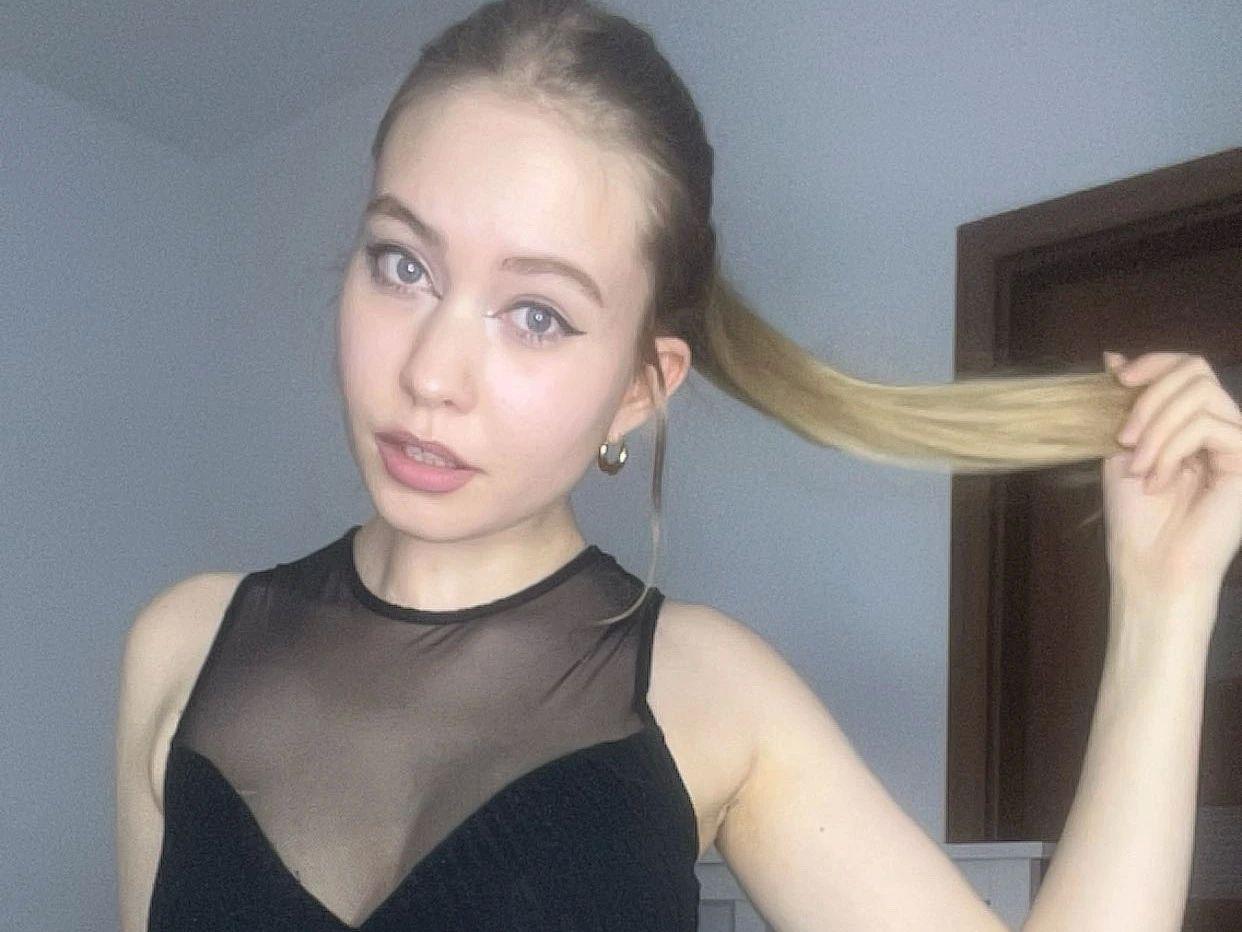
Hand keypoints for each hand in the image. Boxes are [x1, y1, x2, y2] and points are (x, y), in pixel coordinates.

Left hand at [1101, 351, 1241, 623]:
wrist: (1150, 565)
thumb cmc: (1136, 517)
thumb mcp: (1121, 449)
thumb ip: (1123, 405)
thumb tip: (1112, 355)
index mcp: (1193, 423)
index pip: (1187, 367)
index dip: (1153, 363)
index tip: (1116, 379)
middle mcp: (1222, 427)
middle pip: (1195, 371)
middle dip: (1149, 400)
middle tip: (1124, 439)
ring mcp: (1238, 442)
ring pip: (1199, 395)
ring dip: (1156, 430)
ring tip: (1139, 468)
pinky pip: (1206, 427)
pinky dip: (1170, 450)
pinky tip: (1157, 481)